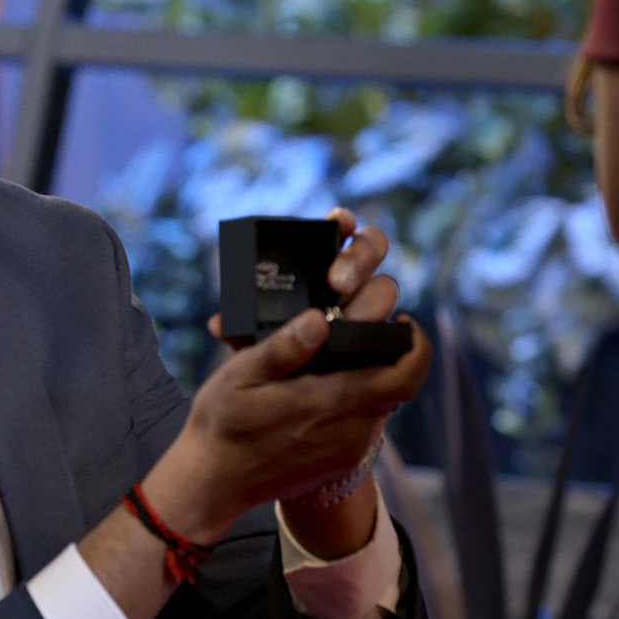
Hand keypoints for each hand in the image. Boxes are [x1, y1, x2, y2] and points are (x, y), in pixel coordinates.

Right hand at [154, 209, 430, 541]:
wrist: (216, 484)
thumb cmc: (223, 425)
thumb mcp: (239, 376)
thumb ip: (283, 348)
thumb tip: (319, 319)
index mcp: (330, 401)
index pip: (405, 374)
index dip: (417, 346)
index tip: (402, 322)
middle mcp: (350, 429)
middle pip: (397, 386)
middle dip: (389, 354)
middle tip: (362, 330)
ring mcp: (349, 450)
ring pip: (381, 404)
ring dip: (370, 378)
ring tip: (334, 360)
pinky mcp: (342, 463)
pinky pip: (365, 424)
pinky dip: (355, 401)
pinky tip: (322, 391)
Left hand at [211, 208, 398, 349]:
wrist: (287, 396)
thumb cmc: (271, 355)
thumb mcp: (253, 341)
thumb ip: (240, 329)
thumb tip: (219, 326)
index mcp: (320, 265)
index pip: (341, 230)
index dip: (342, 222)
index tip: (337, 222)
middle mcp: (351, 281)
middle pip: (371, 251)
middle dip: (357, 261)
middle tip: (336, 285)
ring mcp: (370, 309)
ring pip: (385, 291)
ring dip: (371, 302)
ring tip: (348, 323)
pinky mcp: (386, 343)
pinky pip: (399, 336)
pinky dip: (399, 338)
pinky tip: (386, 349)